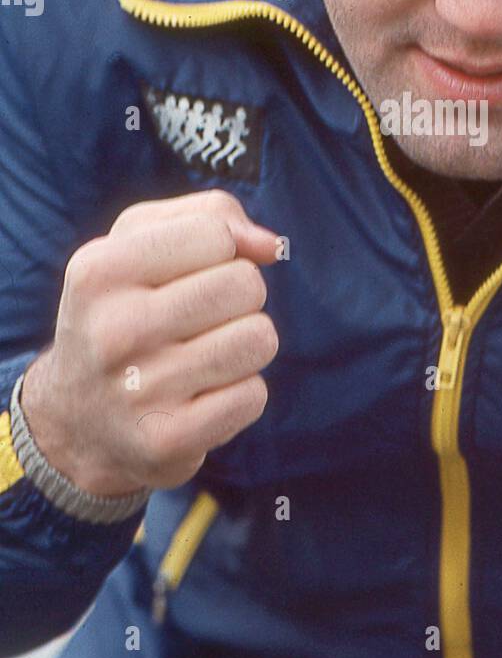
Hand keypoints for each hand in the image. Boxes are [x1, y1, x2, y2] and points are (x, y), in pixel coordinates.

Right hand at [21, 190, 280, 496]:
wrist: (75, 419)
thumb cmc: (123, 311)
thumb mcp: (138, 243)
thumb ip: (209, 216)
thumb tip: (271, 245)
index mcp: (99, 270)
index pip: (216, 234)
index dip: (223, 251)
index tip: (194, 273)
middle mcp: (113, 329)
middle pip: (245, 285)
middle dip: (240, 298)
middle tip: (201, 320)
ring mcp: (139, 390)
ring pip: (258, 339)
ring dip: (245, 346)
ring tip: (204, 356)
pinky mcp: (167, 441)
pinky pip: (253, 395)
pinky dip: (241, 393)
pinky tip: (202, 396)